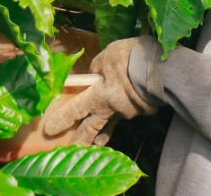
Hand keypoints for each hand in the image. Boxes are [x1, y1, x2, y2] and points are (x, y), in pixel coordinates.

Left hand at [40, 38, 156, 145]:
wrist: (161, 68)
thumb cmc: (130, 59)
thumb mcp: (107, 57)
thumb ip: (97, 68)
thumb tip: (94, 76)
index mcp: (99, 96)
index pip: (75, 110)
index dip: (62, 120)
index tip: (49, 131)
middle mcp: (111, 109)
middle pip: (91, 129)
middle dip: (81, 141)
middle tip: (72, 152)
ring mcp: (127, 112)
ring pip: (110, 126)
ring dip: (102, 136)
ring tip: (97, 144)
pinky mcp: (141, 110)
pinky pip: (126, 114)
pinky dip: (121, 115)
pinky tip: (124, 111)